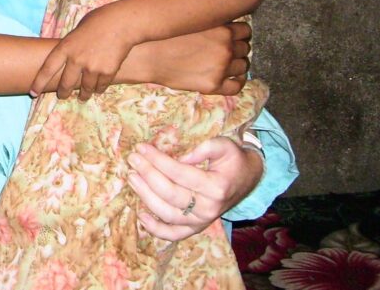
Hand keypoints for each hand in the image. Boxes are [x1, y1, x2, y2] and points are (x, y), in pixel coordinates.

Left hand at [31, 8, 136, 98]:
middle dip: (63, 93)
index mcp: (66, 47)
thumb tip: (69, 56)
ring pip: (85, 89)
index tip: (33, 92)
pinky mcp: (107, 72)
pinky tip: (98, 88)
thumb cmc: (99, 20)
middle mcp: (77, 60)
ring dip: (83, 94)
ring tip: (83, 96)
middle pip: (65, 83)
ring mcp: (92, 67)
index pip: (47, 68)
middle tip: (62, 96)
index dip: (39, 82)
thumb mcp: (78, 30)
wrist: (122, 23)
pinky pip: (100, 87)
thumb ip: (72, 45)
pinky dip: (99, 89)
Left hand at [127, 138, 263, 239]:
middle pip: (169, 192)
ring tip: (131, 177)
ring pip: (167, 214)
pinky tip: (140, 216)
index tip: (141, 148)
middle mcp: (209, 208)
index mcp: (215, 187)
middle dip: (147, 174)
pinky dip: (156, 229)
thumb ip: (203, 148)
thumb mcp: (223, 146)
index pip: (178, 173)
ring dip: (145, 196)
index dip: (157, 160)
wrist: (248, 179)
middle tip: (132, 159)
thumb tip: (179, 156)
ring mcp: (202, 221)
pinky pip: (174, 234)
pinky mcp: (197, 228)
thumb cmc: (233, 159)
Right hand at [142, 22, 250, 95]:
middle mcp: (226, 48)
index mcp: (222, 29)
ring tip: (222, 64)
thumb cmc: (162, 35)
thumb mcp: (189, 20)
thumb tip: (221, 22)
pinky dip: (236, 82)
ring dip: (235, 64)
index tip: (229, 36)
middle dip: (235, 48)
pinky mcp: (213, 85)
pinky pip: (237, 86)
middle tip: (221, 50)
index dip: (237, 33)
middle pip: (245, 48)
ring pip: (243, 66)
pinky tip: (227, 78)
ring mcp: (221, 68)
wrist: (144, 56)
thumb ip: (209, 22)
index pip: (246, 31)